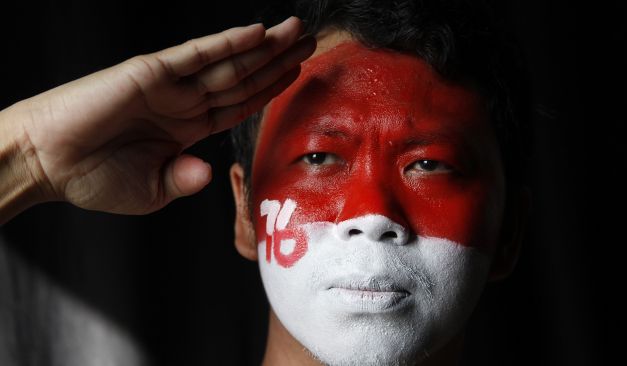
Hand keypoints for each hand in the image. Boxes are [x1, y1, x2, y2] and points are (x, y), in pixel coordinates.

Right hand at [3, 16, 313, 215]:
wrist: (46, 163)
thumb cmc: (92, 178)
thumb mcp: (152, 190)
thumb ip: (184, 179)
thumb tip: (209, 172)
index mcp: (187, 128)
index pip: (240, 104)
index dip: (270, 89)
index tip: (298, 75)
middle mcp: (183, 102)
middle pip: (243, 77)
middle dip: (278, 60)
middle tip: (311, 43)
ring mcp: (170, 85)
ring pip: (229, 62)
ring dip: (264, 47)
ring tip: (297, 33)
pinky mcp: (151, 71)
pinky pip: (197, 54)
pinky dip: (227, 43)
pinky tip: (257, 34)